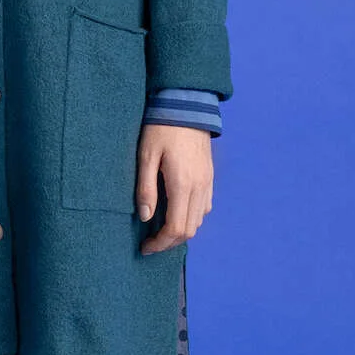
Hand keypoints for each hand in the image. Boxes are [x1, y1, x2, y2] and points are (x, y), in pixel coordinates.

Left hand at [136, 123, 212, 253]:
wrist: (186, 106)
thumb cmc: (161, 129)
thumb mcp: (146, 156)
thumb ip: (145, 189)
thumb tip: (145, 217)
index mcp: (182, 185)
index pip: (176, 228)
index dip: (161, 243)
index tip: (145, 248)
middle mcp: (199, 188)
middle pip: (189, 230)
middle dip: (170, 242)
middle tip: (150, 244)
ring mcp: (207, 183)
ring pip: (199, 221)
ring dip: (181, 231)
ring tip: (161, 231)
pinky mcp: (209, 177)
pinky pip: (204, 207)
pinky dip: (191, 218)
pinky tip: (176, 213)